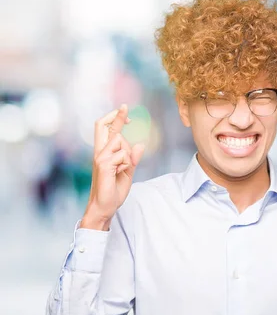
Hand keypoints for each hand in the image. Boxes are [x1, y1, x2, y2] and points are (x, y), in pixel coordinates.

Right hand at [81, 104, 144, 230]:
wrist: (105, 207)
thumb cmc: (113, 189)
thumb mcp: (127, 172)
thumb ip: (132, 158)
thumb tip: (140, 145)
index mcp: (104, 152)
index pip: (106, 129)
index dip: (115, 118)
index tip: (127, 114)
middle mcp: (99, 152)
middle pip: (102, 125)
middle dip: (116, 115)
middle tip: (125, 107)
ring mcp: (100, 157)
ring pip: (120, 142)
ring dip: (127, 154)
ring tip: (122, 169)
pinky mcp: (103, 165)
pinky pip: (123, 156)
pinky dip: (126, 164)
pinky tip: (119, 173)